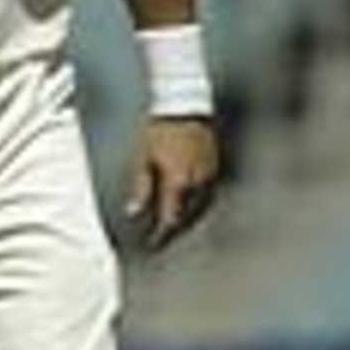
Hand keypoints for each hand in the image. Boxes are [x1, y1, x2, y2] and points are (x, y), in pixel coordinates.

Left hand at [124, 116, 219, 250]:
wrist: (183, 104)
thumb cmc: (160, 129)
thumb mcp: (144, 157)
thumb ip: (141, 187)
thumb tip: (134, 212)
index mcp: (179, 181)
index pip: (171, 218)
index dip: (161, 234)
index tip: (152, 244)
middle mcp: (198, 181)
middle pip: (188, 216)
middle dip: (174, 230)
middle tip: (162, 240)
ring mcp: (210, 174)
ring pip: (201, 207)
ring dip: (188, 219)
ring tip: (175, 227)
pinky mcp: (215, 166)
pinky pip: (208, 193)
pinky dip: (198, 204)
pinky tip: (189, 206)